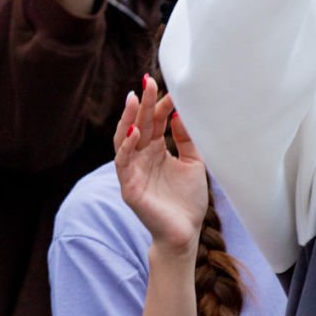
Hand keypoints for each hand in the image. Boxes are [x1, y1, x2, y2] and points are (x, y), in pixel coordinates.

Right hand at [113, 77, 208, 255]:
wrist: (185, 233)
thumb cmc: (187, 201)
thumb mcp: (193, 164)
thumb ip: (186, 140)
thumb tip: (181, 113)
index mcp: (155, 151)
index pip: (154, 122)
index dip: (160, 106)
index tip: (171, 90)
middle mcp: (141, 158)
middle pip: (138, 125)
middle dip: (143, 104)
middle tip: (148, 82)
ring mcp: (132, 171)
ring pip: (124, 139)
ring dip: (128, 119)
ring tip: (135, 100)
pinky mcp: (129, 187)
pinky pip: (122, 163)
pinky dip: (126, 148)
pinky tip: (135, 133)